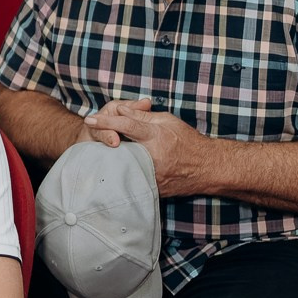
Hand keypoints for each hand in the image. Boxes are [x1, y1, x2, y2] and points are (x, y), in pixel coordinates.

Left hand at [85, 99, 209, 195]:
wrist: (208, 168)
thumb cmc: (188, 141)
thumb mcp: (167, 121)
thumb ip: (142, 116)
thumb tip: (119, 109)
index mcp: (156, 136)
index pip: (125, 125)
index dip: (105, 121)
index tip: (89, 119)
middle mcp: (152, 156)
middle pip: (118, 146)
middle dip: (102, 141)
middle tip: (89, 136)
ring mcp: (151, 174)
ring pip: (121, 165)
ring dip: (109, 158)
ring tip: (99, 152)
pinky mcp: (152, 188)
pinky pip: (131, 179)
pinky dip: (121, 171)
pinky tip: (113, 167)